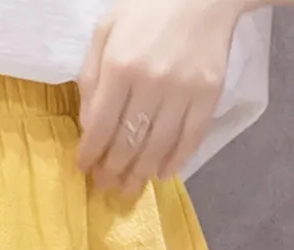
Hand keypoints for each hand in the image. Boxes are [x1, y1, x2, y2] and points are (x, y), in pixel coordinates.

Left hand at [78, 0, 248, 195]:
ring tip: (128, 187)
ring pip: (157, 147)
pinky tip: (162, 174)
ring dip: (140, 173)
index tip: (84, 168)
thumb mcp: (105, 31)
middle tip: (105, 184)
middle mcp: (151, 82)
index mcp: (120, 65)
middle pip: (127, 142)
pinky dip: (176, 162)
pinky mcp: (209, 94)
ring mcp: (183, 90)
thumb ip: (91, 77)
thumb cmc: (146, 8)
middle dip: (112, 170)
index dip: (90, 154)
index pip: (100, 126)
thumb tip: (88, 126)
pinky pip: (191, 138)